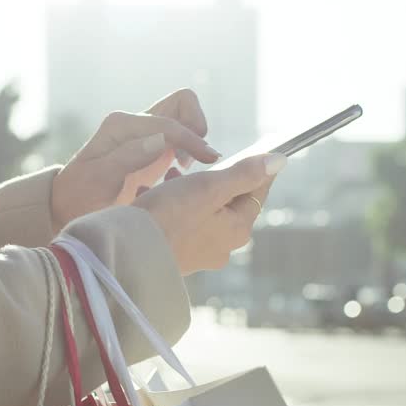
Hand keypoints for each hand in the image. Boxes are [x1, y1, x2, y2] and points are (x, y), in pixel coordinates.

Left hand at [51, 89, 220, 230]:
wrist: (68, 204)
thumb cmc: (80, 195)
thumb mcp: (99, 179)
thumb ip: (129, 157)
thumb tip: (162, 139)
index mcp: (121, 125)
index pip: (169, 123)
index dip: (192, 140)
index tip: (209, 160)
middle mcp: (134, 122)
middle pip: (182, 102)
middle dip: (197, 125)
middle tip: (198, 158)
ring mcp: (144, 133)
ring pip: (184, 115)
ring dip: (194, 136)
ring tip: (187, 167)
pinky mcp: (152, 146)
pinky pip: (180, 134)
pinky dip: (190, 147)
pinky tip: (180, 172)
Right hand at [133, 153, 287, 274]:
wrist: (126, 252)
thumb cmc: (168, 217)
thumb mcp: (209, 187)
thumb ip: (244, 174)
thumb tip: (279, 162)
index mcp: (237, 229)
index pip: (256, 192)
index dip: (256, 169)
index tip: (255, 150)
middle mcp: (223, 246)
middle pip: (229, 202)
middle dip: (216, 179)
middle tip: (203, 162)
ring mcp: (199, 254)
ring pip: (203, 211)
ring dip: (191, 190)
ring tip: (172, 175)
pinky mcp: (176, 254)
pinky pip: (181, 223)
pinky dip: (173, 205)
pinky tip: (154, 194)